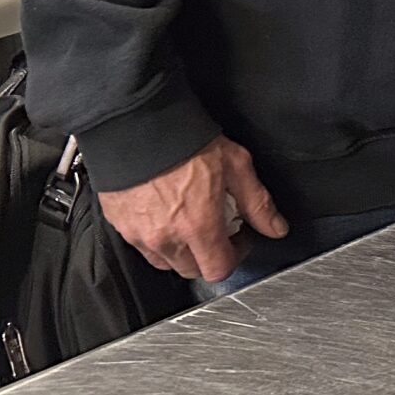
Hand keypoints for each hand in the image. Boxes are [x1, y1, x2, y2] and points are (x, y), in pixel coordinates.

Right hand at [97, 135, 284, 283]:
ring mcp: (138, 234)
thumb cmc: (185, 141)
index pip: (218, 269)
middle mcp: (166, 237)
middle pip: (192, 270)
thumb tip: (275, 227)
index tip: (239, 238)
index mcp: (197, 226)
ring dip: (182, 251)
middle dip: (209, 255)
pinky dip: (156, 240)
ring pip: (165, 262)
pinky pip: (141, 247)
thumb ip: (258, 202)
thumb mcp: (235, 165)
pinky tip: (165, 216)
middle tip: (217, 229)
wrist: (137, 124)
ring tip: (190, 222)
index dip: (236, 256)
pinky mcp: (119, 224)